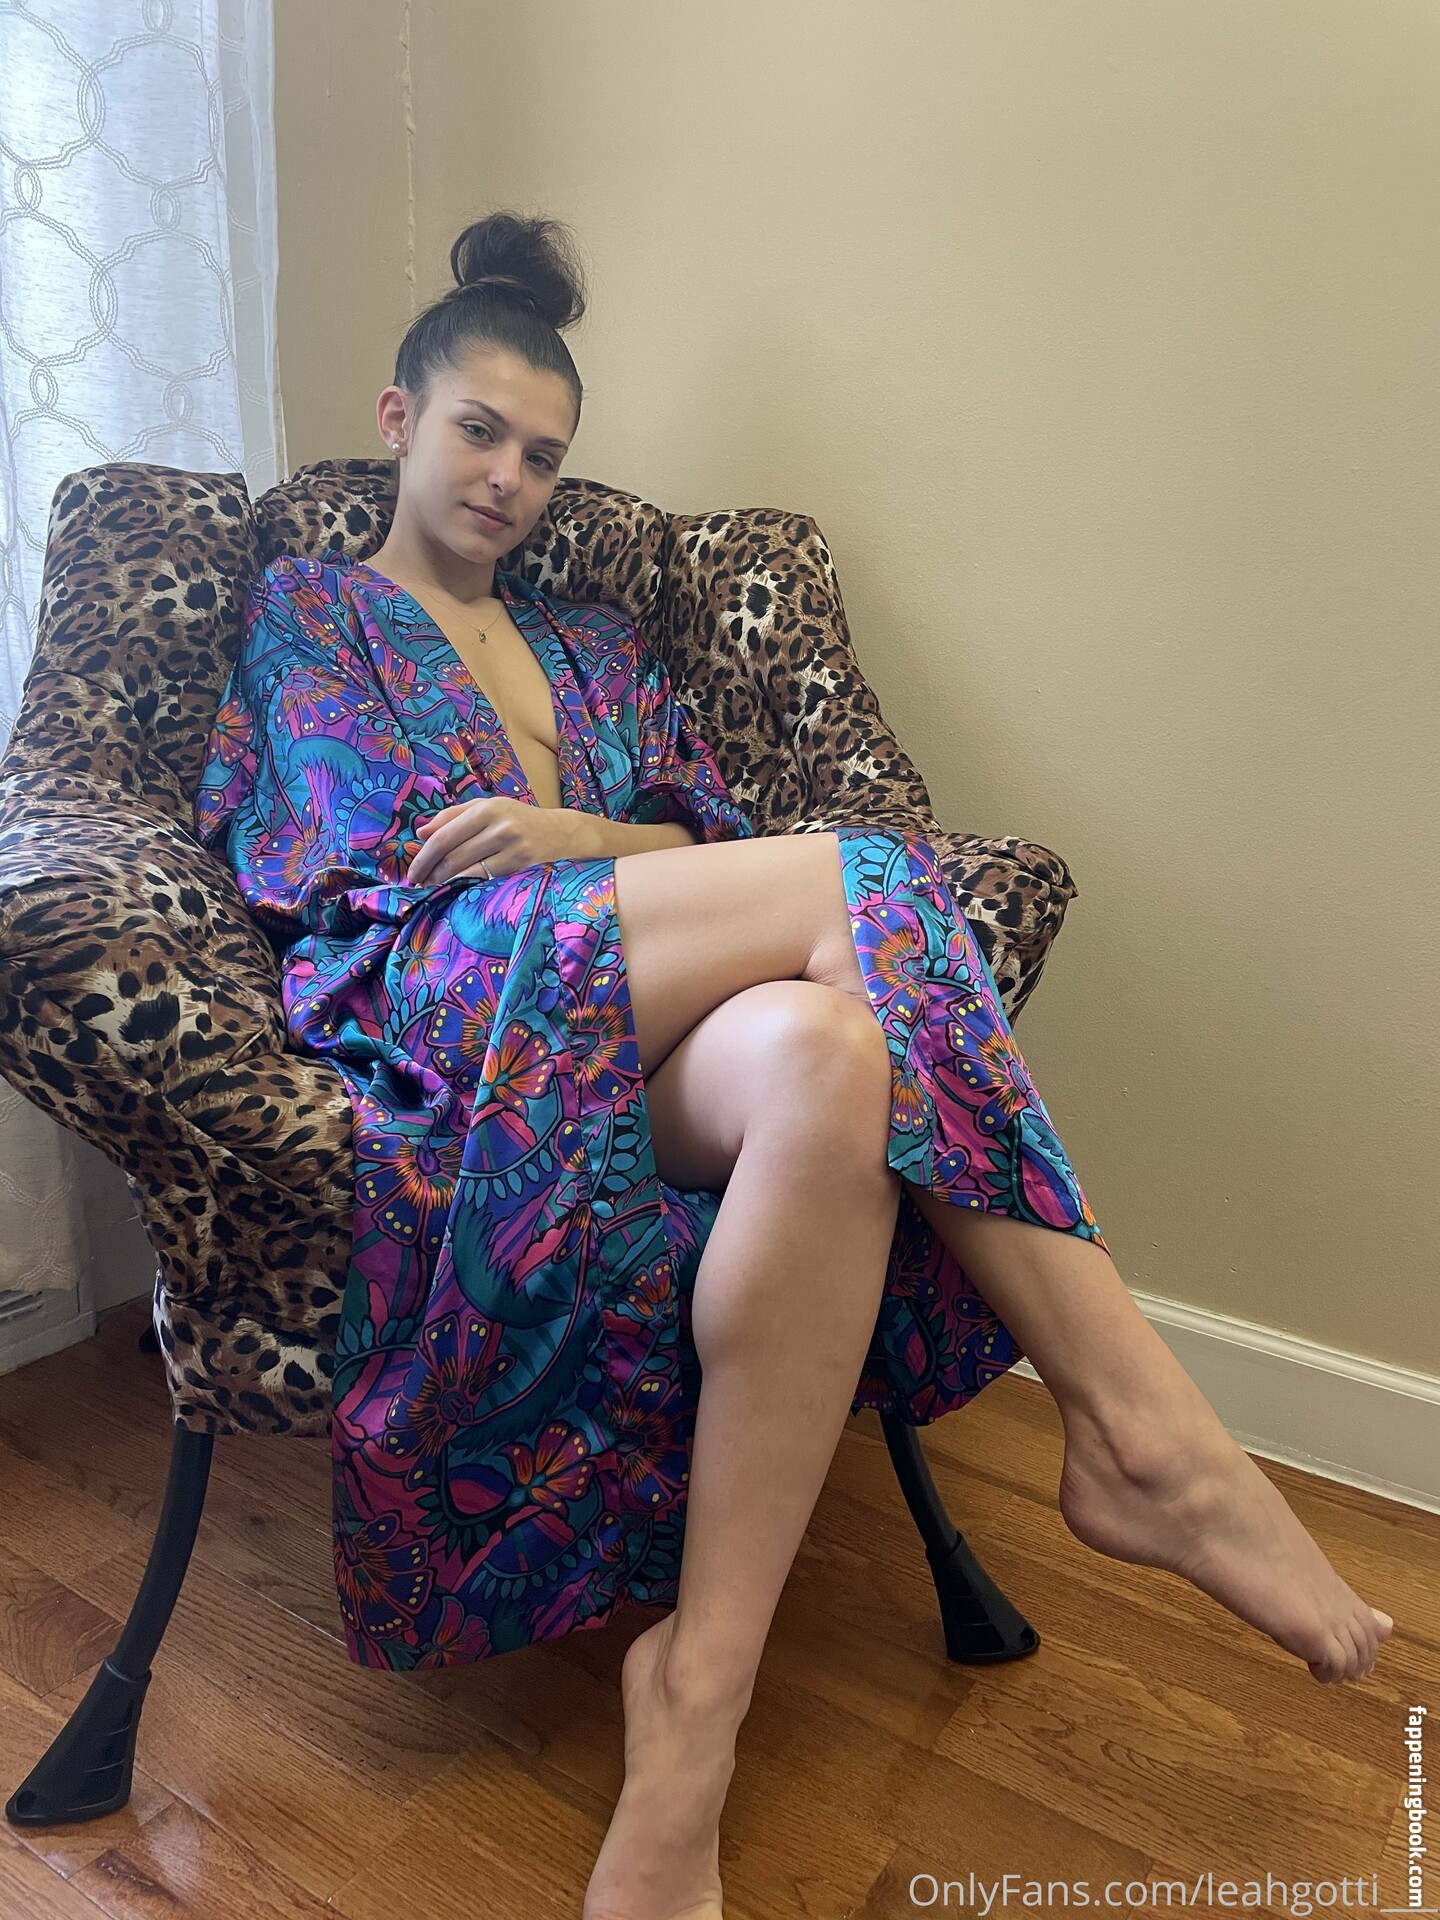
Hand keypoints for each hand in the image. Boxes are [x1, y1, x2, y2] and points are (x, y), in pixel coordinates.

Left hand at [403, 794, 598, 885]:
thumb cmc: (516, 819)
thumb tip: (421, 833)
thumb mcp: (486, 808)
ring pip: (465, 867)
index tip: (412, 871)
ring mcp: (510, 843)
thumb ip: (452, 817)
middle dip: (431, 872)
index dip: (423, 856)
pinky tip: (456, 887)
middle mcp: (497, 823)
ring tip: (434, 886)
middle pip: (451, 853)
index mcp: (485, 808)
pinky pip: (484, 876)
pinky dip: (465, 883)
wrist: (558, 831)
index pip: (443, 835)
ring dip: (444, 880)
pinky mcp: (520, 861)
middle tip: (419, 883)